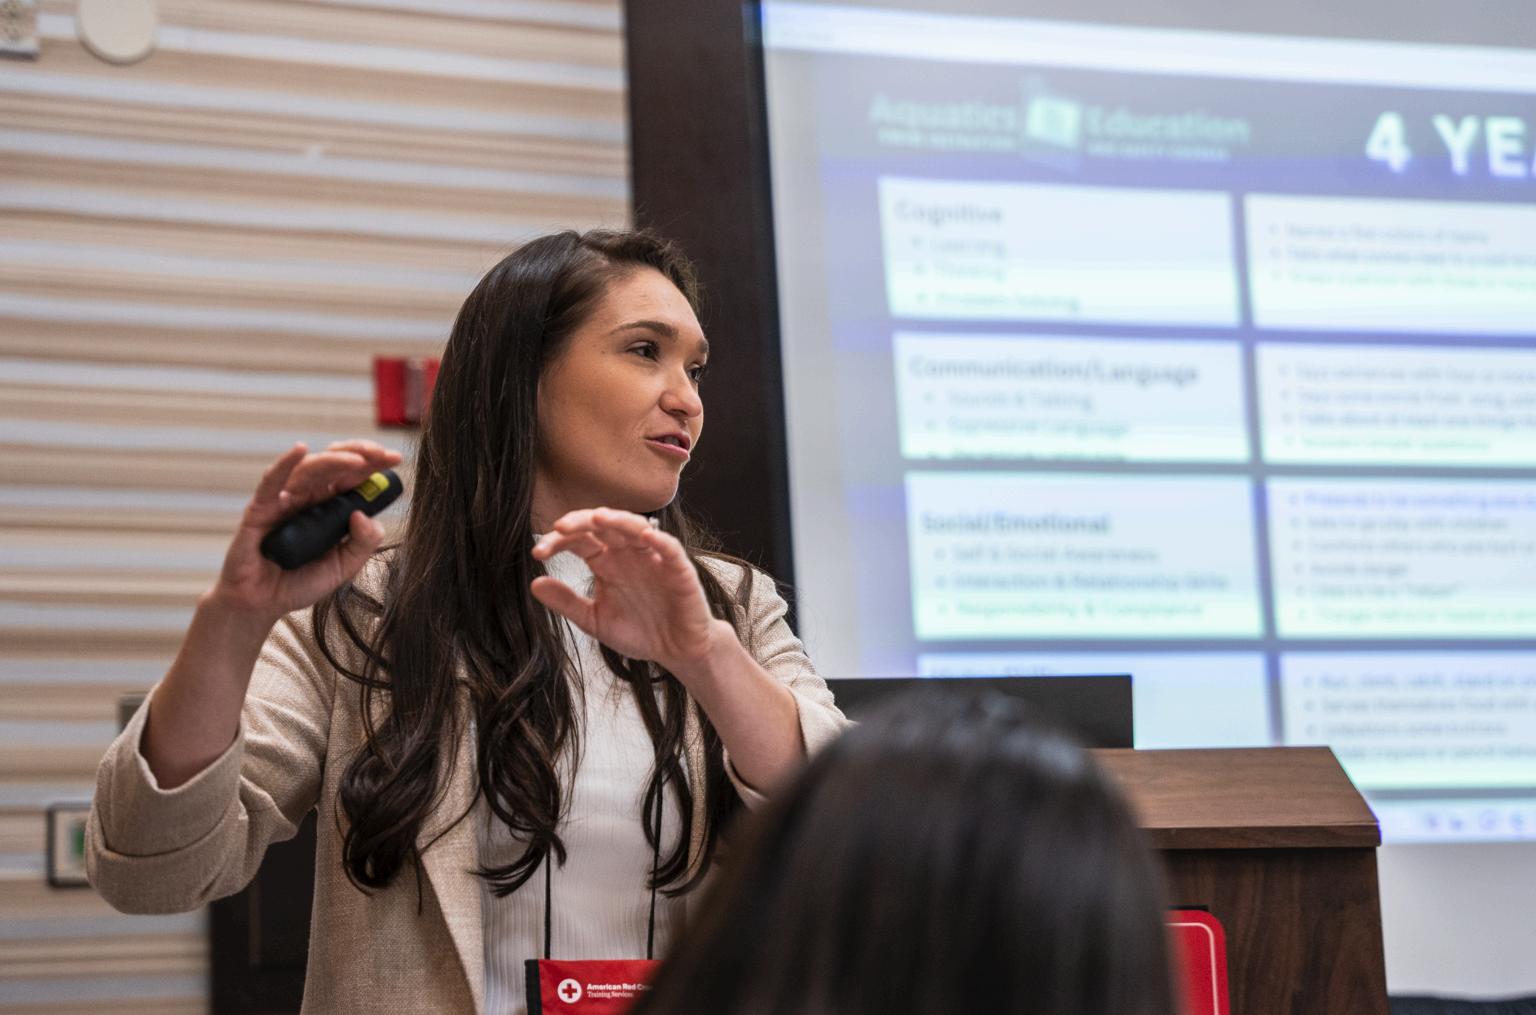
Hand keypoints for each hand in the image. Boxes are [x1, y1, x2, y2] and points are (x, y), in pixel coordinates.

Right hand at [207, 440, 401, 626]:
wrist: (262, 604)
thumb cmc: (300, 583)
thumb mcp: (344, 567)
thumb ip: (362, 543)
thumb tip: (365, 515)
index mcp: (330, 507)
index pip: (354, 478)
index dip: (373, 465)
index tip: (395, 459)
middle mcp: (309, 498)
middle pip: (334, 465)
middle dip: (360, 454)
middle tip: (381, 454)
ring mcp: (285, 501)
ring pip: (309, 470)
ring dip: (334, 460)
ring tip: (357, 460)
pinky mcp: (260, 509)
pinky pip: (271, 482)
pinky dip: (285, 464)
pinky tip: (299, 449)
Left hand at [530, 508, 725, 677]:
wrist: (676, 651)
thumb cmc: (639, 632)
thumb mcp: (595, 620)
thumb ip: (567, 602)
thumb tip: (534, 583)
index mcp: (606, 563)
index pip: (579, 540)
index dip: (558, 542)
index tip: (537, 553)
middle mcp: (627, 554)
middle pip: (603, 526)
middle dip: (581, 522)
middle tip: (559, 527)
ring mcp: (653, 558)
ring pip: (635, 527)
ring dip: (617, 520)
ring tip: (598, 518)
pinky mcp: (678, 570)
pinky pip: (670, 548)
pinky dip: (659, 539)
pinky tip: (645, 535)